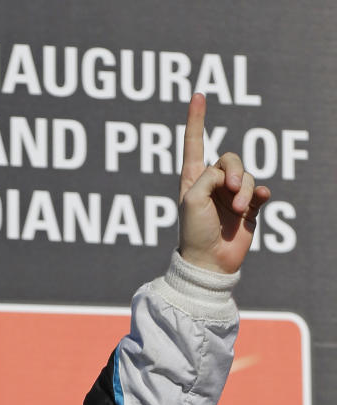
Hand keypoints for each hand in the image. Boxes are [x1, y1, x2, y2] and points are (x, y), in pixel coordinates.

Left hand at [178, 93, 270, 274]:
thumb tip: (233, 176)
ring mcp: (231, 195)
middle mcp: (213, 184)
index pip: (195, 143)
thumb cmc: (193, 232)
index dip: (197, 120)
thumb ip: (209, 176)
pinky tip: (256, 201)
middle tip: (230, 190)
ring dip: (243, 190)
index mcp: (193, 179)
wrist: (208, 262)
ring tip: (237, 210)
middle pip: (230, 158)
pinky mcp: (249, 208)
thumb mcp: (192, 198)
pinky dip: (258, 193)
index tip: (198, 95)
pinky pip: (259, 190)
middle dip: (233, 171)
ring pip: (246, 175)